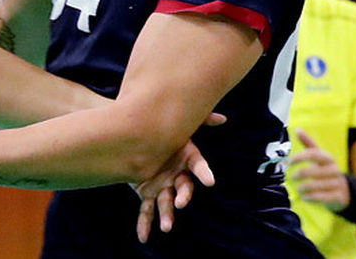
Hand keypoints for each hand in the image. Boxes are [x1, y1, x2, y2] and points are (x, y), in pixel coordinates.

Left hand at [133, 113, 225, 242]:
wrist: (133, 134)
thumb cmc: (159, 128)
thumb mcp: (178, 122)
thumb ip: (200, 120)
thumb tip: (222, 118)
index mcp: (186, 159)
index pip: (198, 166)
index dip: (204, 173)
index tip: (210, 181)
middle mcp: (177, 175)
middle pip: (183, 187)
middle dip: (183, 196)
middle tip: (180, 203)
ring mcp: (163, 185)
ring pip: (166, 202)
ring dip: (167, 215)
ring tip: (166, 227)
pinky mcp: (147, 193)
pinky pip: (146, 210)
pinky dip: (144, 223)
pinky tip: (142, 237)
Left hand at [290, 128, 349, 211]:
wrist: (344, 191)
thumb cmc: (325, 171)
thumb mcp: (319, 157)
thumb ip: (309, 144)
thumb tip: (297, 129)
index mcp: (328, 159)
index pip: (314, 154)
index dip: (300, 157)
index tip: (289, 162)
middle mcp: (334, 170)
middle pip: (314, 171)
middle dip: (300, 174)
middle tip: (292, 177)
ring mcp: (338, 184)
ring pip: (317, 185)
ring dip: (303, 188)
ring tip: (298, 189)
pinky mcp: (339, 197)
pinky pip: (322, 198)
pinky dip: (310, 198)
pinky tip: (304, 197)